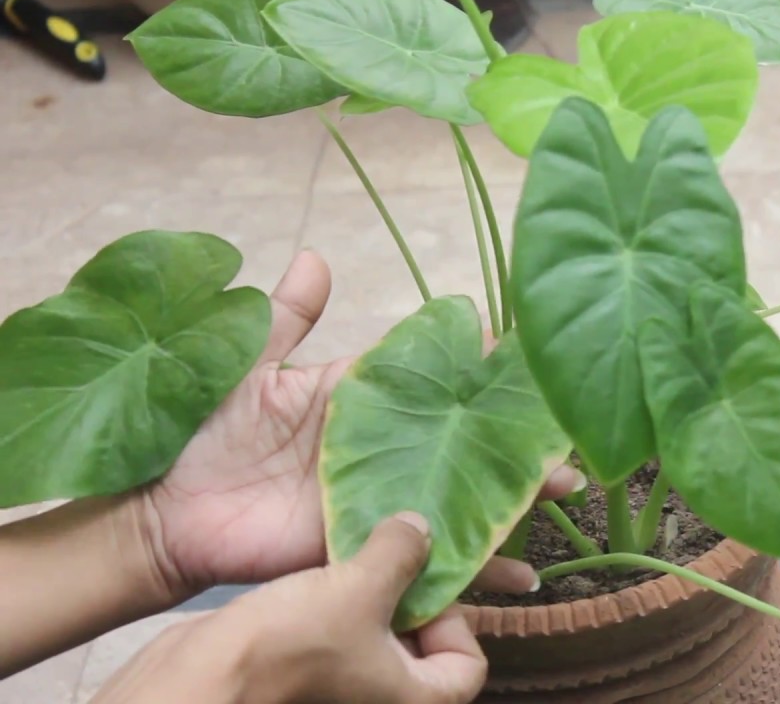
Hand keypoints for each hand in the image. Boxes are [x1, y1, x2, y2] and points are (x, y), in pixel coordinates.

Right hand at [94, 513, 485, 703]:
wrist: (198, 677)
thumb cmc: (293, 644)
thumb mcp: (360, 588)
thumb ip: (401, 554)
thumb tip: (422, 528)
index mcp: (413, 701)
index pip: (467, 667)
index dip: (455, 622)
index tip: (427, 585)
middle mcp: (381, 699)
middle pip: (423, 647)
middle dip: (414, 598)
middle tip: (400, 552)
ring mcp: (341, 688)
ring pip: (378, 635)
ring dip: (376, 593)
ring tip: (367, 546)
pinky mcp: (304, 671)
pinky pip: (341, 632)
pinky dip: (342, 601)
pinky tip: (330, 562)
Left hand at [135, 251, 579, 594]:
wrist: (163, 509)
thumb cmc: (200, 430)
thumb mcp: (247, 365)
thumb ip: (287, 320)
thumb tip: (317, 258)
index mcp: (359, 399)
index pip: (433, 379)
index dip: (480, 370)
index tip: (527, 360)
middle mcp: (381, 448)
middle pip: (463, 440)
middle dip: (516, 437)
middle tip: (565, 430)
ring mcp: (377, 499)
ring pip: (459, 495)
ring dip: (512, 496)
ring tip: (562, 489)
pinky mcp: (365, 546)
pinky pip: (427, 557)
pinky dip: (473, 567)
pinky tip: (518, 572)